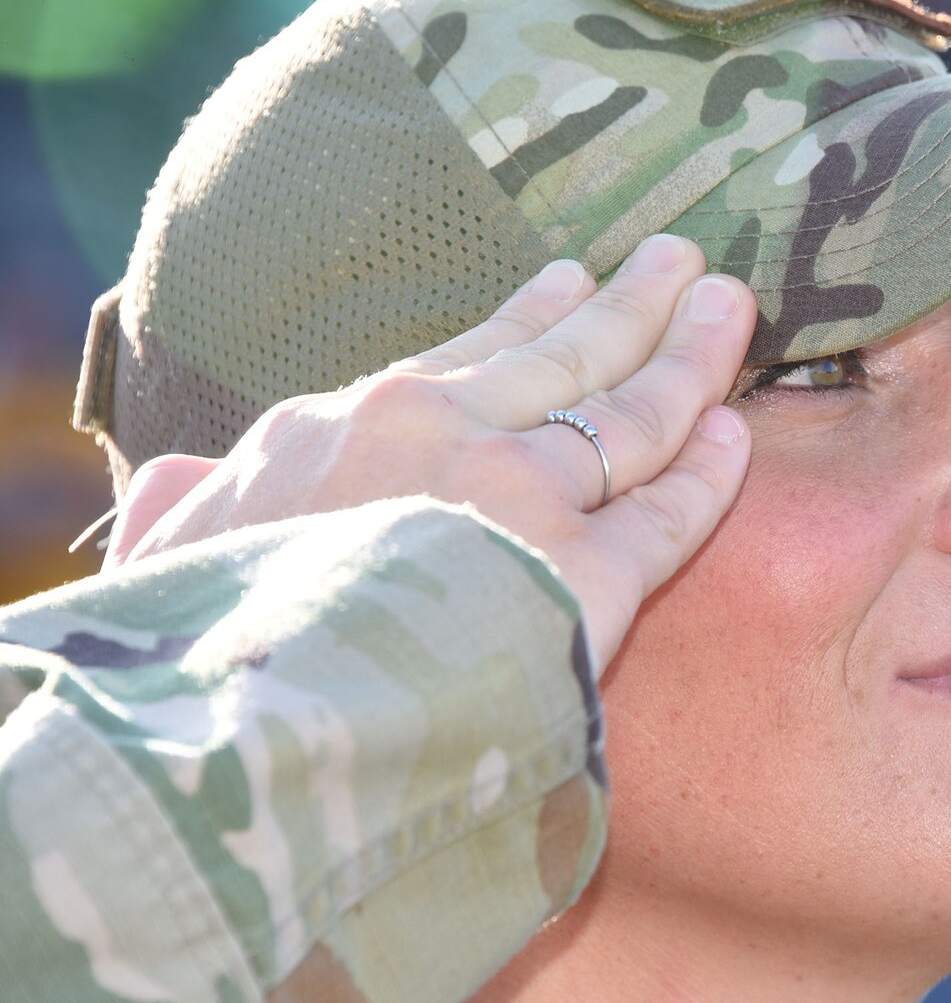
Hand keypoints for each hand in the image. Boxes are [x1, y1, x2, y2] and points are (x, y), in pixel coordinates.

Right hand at [107, 234, 754, 677]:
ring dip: (690, 354)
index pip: (466, 356)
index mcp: (342, 428)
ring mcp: (518, 496)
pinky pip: (667, 512)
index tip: (575, 280)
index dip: (532, 315)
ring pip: (631, 413)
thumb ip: (180, 515)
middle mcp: (441, 435)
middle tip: (685, 261)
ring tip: (732, 309)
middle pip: (567, 357)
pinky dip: (710, 472)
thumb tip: (167, 482)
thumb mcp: (161, 568)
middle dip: (633, 303)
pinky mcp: (584, 573)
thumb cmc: (186, 667)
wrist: (239, 742)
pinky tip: (737, 437)